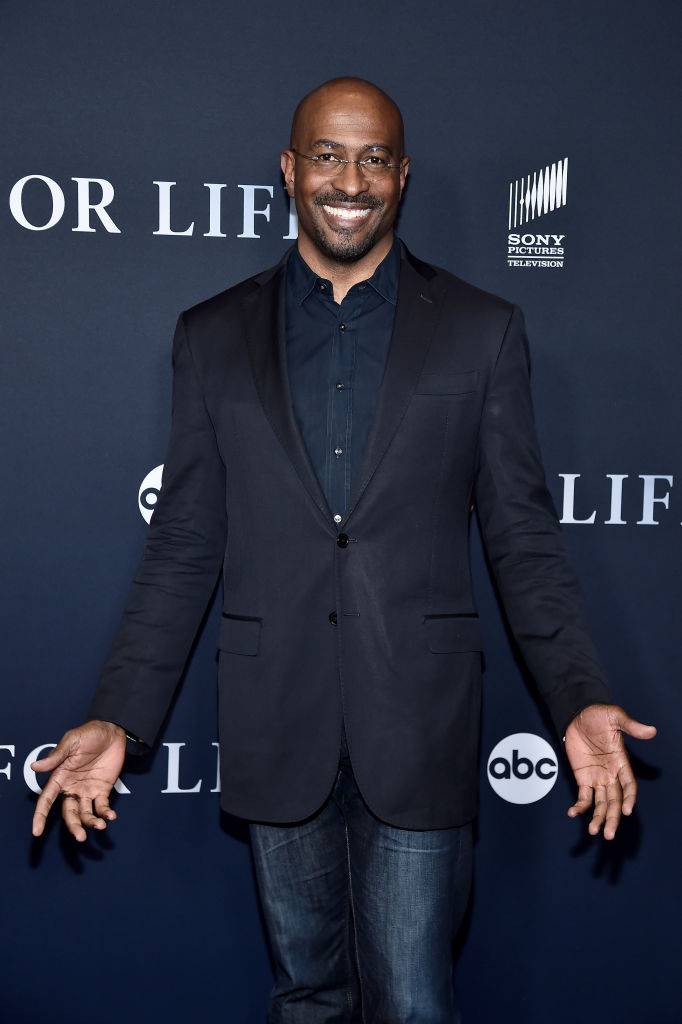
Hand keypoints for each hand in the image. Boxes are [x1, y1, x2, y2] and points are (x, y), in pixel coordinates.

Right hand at [31, 720, 125, 841]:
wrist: (112, 731)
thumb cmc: (89, 734)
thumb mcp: (71, 742)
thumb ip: (56, 756)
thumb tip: (34, 767)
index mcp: (60, 777)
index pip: (46, 800)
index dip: (40, 816)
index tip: (37, 832)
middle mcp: (72, 787)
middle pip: (69, 812)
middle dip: (73, 826)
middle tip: (81, 837)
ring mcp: (87, 790)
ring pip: (85, 813)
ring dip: (91, 822)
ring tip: (100, 825)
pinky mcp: (103, 789)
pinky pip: (102, 806)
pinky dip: (105, 813)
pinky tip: (111, 816)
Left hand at [564, 703, 655, 839]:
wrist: (578, 715)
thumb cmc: (599, 715)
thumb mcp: (615, 717)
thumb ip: (631, 726)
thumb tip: (652, 730)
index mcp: (621, 763)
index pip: (629, 785)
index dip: (629, 798)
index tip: (628, 811)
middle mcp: (611, 775)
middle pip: (615, 801)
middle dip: (613, 818)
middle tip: (609, 835)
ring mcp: (597, 778)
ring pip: (601, 804)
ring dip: (599, 818)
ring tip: (594, 832)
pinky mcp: (582, 778)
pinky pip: (583, 796)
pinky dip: (579, 807)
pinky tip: (572, 814)